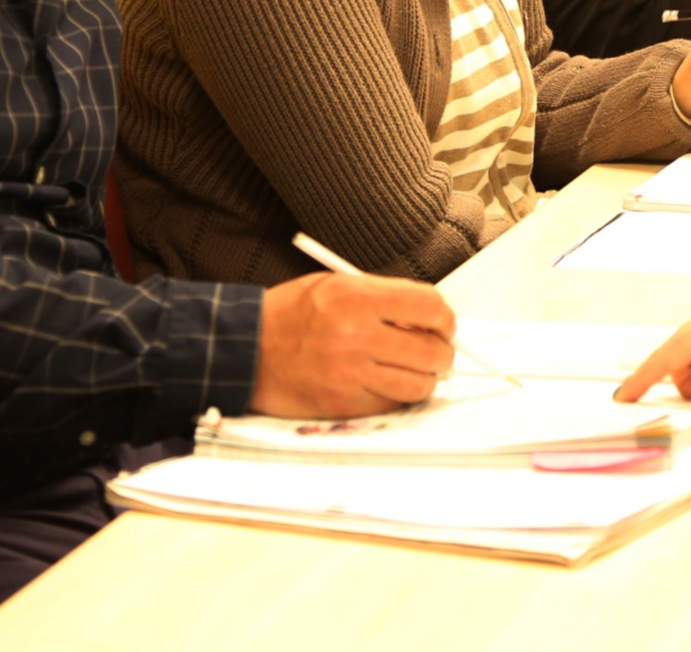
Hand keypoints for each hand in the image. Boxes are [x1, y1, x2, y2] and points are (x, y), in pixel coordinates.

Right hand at [249, 271, 456, 417]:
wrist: (246, 349)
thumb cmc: (290, 313)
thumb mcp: (335, 285)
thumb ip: (382, 297)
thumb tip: (429, 316)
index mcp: (356, 298)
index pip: (428, 306)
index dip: (444, 317)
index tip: (442, 323)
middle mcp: (357, 336)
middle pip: (431, 351)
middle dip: (442, 351)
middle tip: (436, 350)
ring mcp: (351, 375)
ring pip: (419, 385)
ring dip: (426, 378)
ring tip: (415, 369)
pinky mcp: (343, 404)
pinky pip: (392, 404)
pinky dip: (397, 395)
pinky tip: (386, 382)